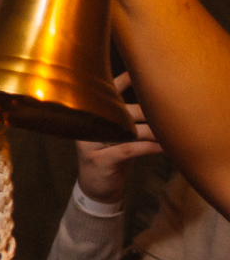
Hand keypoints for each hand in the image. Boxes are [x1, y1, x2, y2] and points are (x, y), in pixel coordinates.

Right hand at [74, 73, 160, 202]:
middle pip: (121, 111)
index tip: (141, 70)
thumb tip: (157, 102)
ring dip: (152, 131)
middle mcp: (87, 126)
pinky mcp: (98, 161)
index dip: (123, 80)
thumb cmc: (112, 158)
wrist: (96, 189)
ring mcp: (89, 143)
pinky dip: (149, 147)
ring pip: (126, 130)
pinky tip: (164, 147)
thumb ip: (128, 119)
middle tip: (170, 110)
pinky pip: (128, 149)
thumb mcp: (117, 136)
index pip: (106, 92)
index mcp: (91, 117)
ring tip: (171, 131)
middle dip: (148, 111)